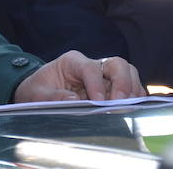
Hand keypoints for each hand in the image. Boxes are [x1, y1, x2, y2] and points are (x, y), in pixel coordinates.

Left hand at [12, 51, 144, 102]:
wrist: (40, 94)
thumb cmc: (38, 91)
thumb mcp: (37, 94)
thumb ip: (52, 97)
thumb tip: (73, 101)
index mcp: (73, 62)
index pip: (90, 68)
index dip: (96, 84)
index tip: (98, 102)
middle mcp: (93, 65)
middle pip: (117, 64)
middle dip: (123, 82)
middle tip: (120, 103)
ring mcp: (105, 77)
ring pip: (129, 74)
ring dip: (131, 92)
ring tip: (127, 109)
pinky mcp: (113, 89)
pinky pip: (131, 89)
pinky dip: (135, 99)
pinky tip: (132, 111)